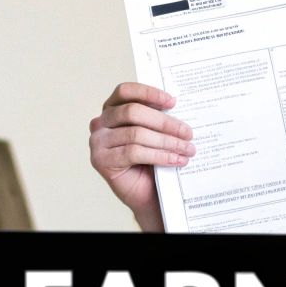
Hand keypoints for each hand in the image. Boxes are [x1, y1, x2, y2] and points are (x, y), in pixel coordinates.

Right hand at [88, 82, 194, 231]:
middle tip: (187, 132)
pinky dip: (159, 155)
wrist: (146, 194)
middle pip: (132, 112)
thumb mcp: (155, 134)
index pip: (126, 91)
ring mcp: (98, 142)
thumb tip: (176, 104)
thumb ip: (157, 117)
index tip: (173, 102)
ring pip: (135, 134)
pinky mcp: (101, 160)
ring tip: (187, 149)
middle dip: (164, 122)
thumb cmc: (151, 161)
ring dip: (166, 141)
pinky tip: (175, 160)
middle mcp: (100, 123)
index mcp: (112, 109)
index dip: (149, 93)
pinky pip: (134, 152)